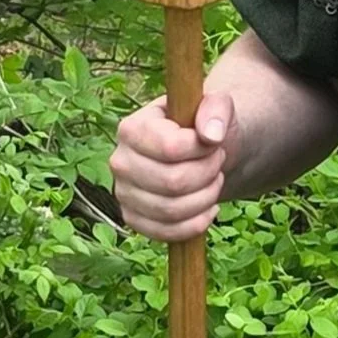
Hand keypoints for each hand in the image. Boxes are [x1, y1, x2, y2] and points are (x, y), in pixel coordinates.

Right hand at [109, 90, 238, 241]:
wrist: (197, 152)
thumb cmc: (202, 126)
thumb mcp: (215, 105)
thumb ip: (216, 108)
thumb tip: (212, 135)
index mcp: (132, 128)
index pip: (170, 147)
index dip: (202, 149)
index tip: (213, 142)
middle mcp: (120, 162)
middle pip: (173, 182)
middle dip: (208, 173)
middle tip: (217, 161)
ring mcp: (124, 193)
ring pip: (172, 210)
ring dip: (207, 197)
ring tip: (214, 180)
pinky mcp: (133, 219)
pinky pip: (167, 232)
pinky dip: (198, 223)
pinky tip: (209, 206)